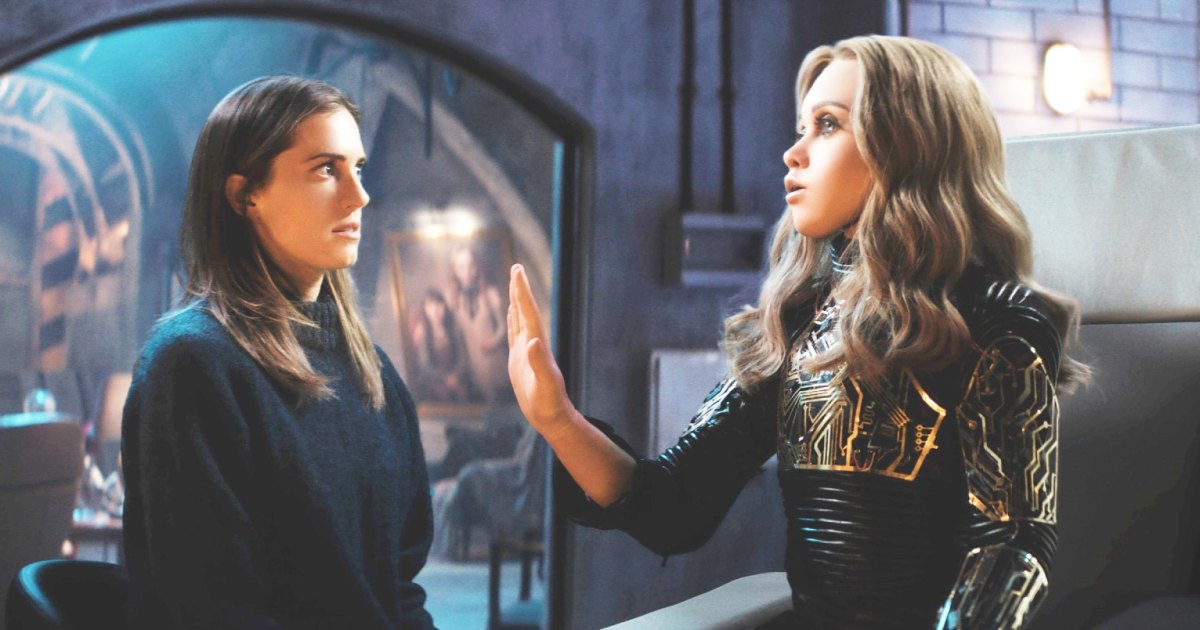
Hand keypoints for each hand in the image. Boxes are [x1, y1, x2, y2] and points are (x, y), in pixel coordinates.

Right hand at [507, 264, 575, 436]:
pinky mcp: (520, 360)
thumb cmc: (549, 404)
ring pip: (521, 319)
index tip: (517, 271)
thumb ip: (540, 364)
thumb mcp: (545, 385)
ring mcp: (527, 351)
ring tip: (514, 284)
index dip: (522, 292)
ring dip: (517, 301)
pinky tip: (512, 313)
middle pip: (526, 311)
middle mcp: (534, 343)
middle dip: (520, 290)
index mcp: (538, 345)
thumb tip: (534, 342)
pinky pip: (515, 334)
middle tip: (516, 267)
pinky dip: (513, 320)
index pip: (529, 313)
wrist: (552, 417)